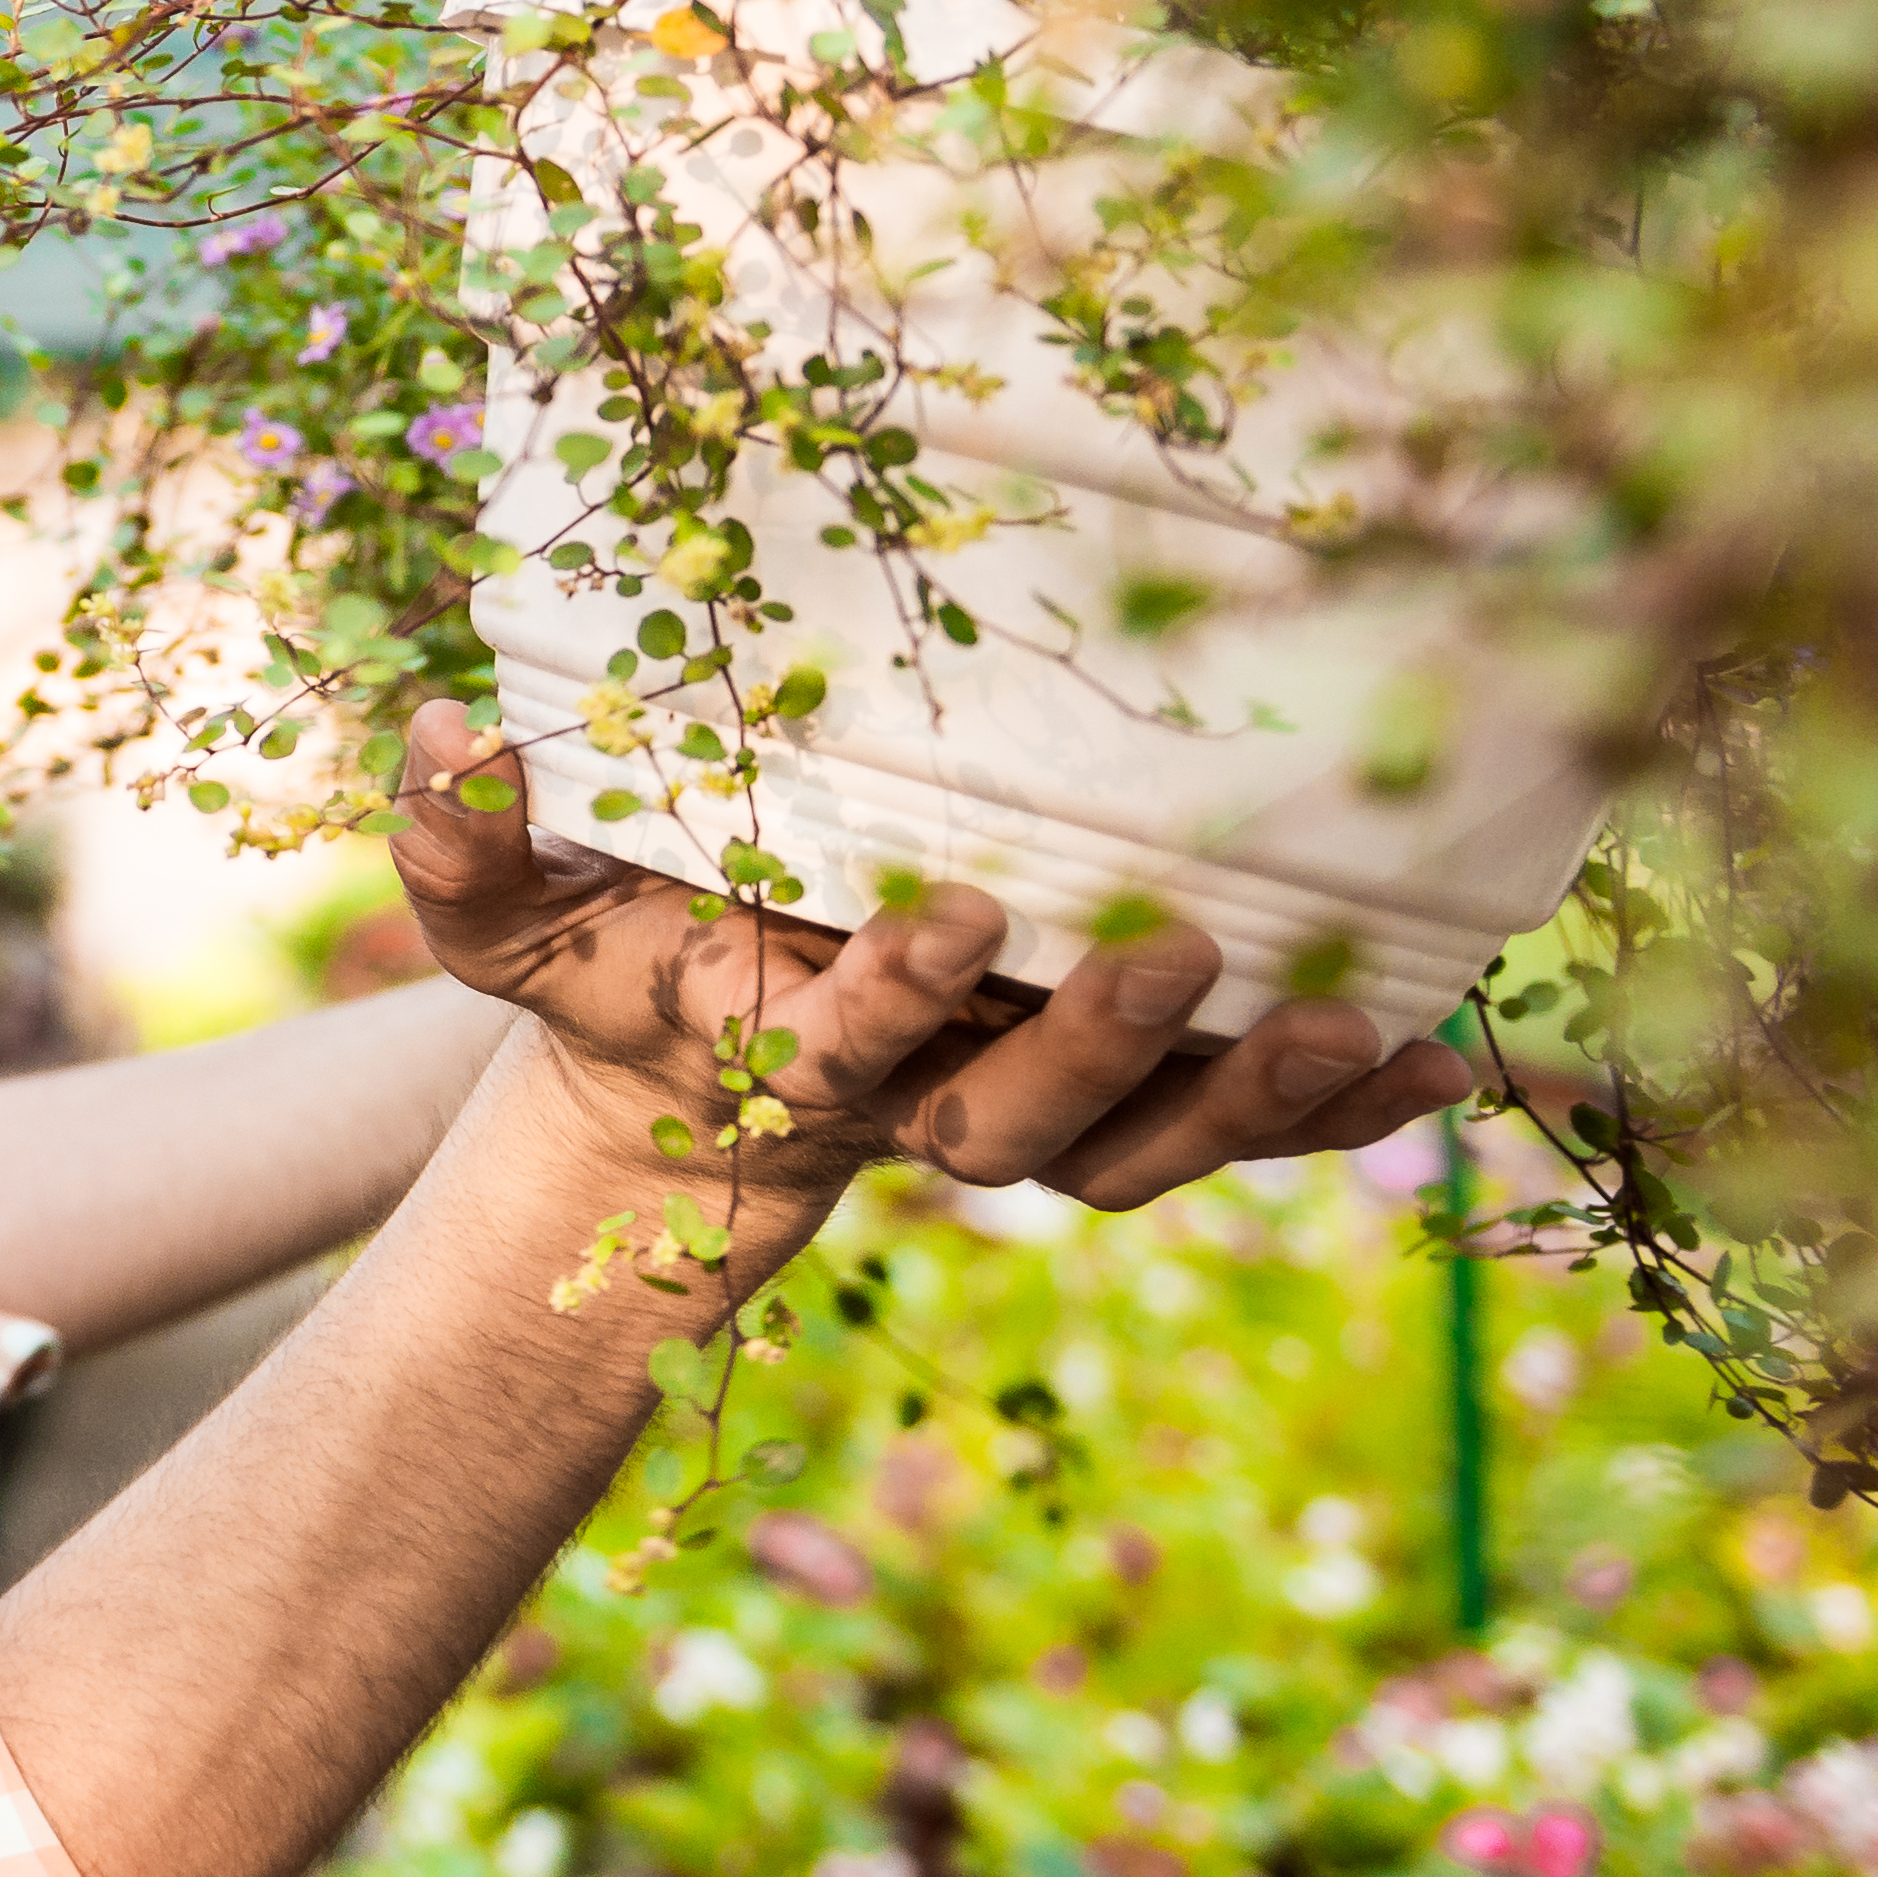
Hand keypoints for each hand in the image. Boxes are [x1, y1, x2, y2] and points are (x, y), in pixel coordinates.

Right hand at [386, 699, 1472, 1252]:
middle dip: (1106, 1049)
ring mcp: (1030, 1111)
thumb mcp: (517, 913)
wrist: (698, 1056)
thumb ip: (465, 842)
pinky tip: (1436, 1050)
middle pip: (1022, 1126)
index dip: (896, 1000)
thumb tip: (440, 727)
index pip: (841, 1055)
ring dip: (1254, 1100)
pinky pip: (1240, 1128)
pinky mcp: (1122, 1100)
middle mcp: (919, 1107)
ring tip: (1348, 1022)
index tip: (953, 907)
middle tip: (1178, 948)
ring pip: (1149, 1149)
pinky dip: (1338, 1106)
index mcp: (781, 1063)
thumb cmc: (611, 955)